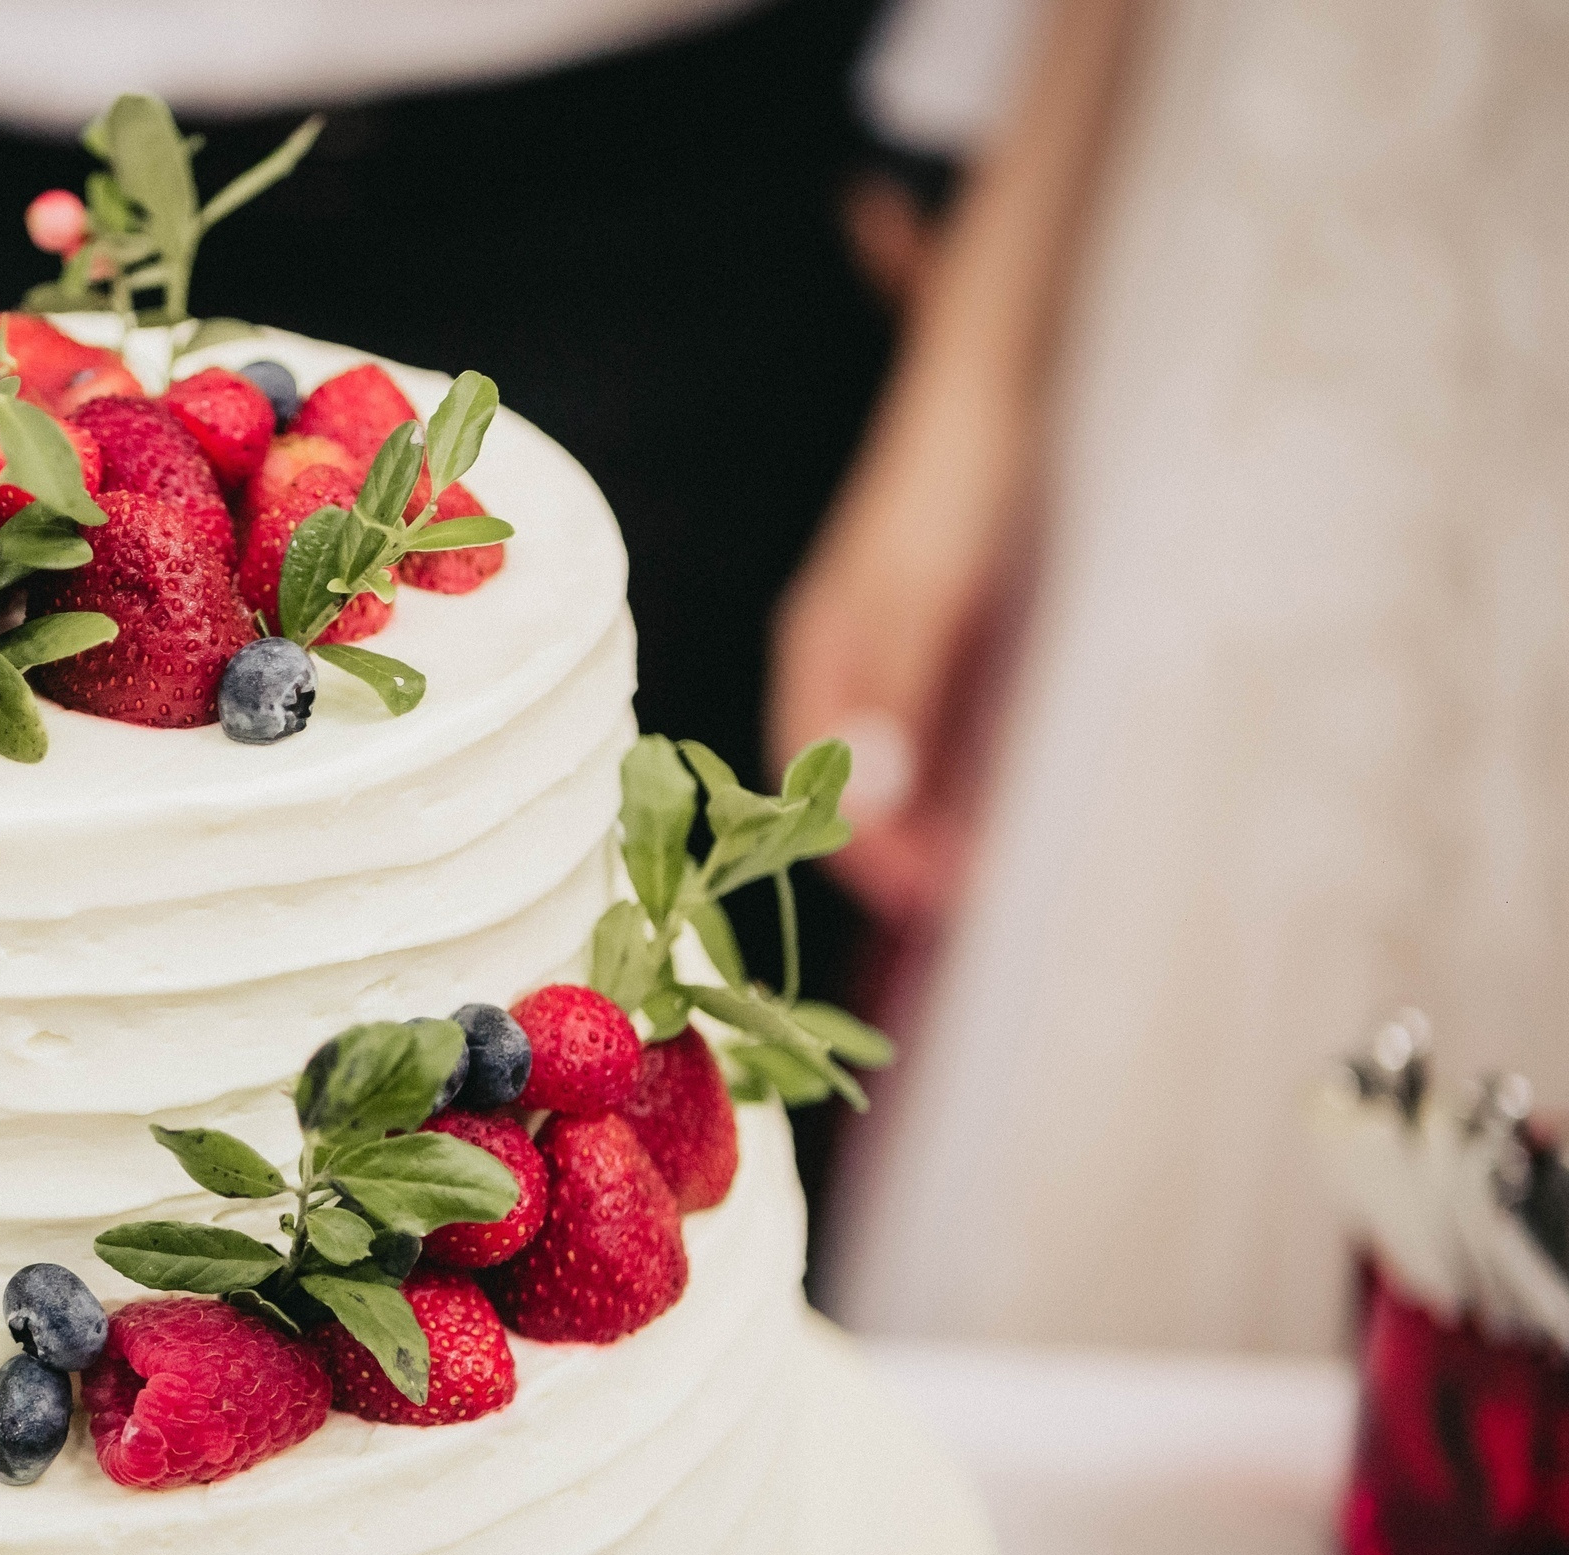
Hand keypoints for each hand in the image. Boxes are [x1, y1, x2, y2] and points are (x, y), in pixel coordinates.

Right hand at [773, 0, 1146, 928]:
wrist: (1009, 378)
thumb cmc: (963, 477)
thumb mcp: (927, 597)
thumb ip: (892, 699)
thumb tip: (865, 805)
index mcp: (823, 646)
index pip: (815, 777)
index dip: (863, 848)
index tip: (927, 901)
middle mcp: (849, 653)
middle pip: (856, 780)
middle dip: (905, 848)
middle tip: (977, 897)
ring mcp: (898, 646)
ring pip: (902, 762)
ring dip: (939, 821)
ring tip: (1000, 865)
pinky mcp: (947, 637)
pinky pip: (944, 733)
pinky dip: (970, 779)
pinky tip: (1013, 801)